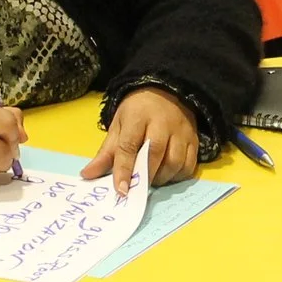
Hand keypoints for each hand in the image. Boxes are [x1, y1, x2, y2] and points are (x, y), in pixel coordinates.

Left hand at [83, 87, 197, 193]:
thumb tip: (87, 175)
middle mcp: (163, 122)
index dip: (124, 169)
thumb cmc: (138, 112)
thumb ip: (106, 153)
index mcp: (138, 116)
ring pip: (175, 162)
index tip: (121, 190)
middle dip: (144, 176)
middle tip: (136, 188)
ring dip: (162, 178)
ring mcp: (181, 131)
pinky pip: (189, 165)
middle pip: (155, 154)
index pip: (129, 145)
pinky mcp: (194, 139)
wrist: (167, 92)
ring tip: (151, 181)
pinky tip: (167, 176)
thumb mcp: (119, 125)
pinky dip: (177, 176)